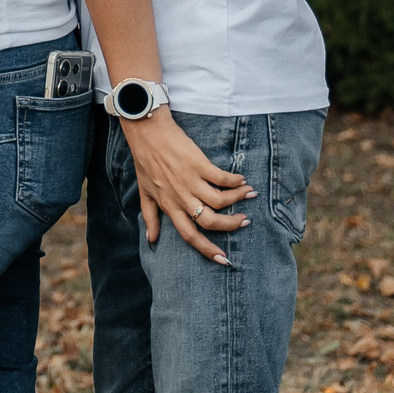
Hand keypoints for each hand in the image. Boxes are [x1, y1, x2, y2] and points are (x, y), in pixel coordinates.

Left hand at [119, 109, 253, 264]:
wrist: (146, 132)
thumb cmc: (145, 161)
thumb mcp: (145, 192)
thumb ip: (150, 216)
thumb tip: (151, 240)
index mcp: (170, 206)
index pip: (189, 235)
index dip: (207, 249)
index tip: (223, 259)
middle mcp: (181, 197)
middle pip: (210, 221)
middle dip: (231, 225)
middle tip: (245, 221)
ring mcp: (190, 181)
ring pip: (220, 201)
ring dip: (238, 199)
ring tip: (248, 194)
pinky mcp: (198, 164)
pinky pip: (222, 178)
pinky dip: (235, 181)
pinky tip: (242, 180)